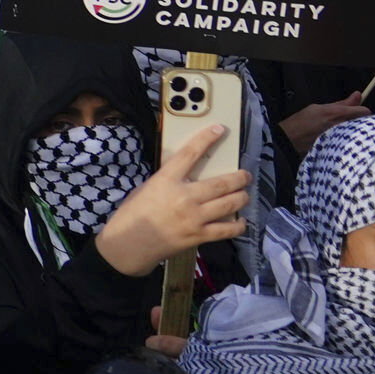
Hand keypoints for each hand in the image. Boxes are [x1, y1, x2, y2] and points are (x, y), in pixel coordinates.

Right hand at [92, 125, 252, 276]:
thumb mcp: (147, 188)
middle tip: (245, 175)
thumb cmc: (133, 213)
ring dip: (241, 197)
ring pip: (229, 204)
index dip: (207, 139)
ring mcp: (194, 218)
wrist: (129, 243)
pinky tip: (241, 222)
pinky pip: (227, 230)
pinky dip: (238, 225)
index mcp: (166, 181)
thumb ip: (168, 181)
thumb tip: (188, 176)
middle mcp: (184, 197)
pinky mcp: (199, 236)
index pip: (190, 154)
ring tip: (245, 194)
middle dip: (238, 178)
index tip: (219, 130)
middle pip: (221, 183)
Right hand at [281, 99, 370, 157]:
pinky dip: (345, 139)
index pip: (364, 112)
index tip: (357, 110)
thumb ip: (342, 103)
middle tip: (344, 121)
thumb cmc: (302, 122)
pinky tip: (334, 139)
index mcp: (337, 114)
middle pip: (362, 123)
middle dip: (357, 121)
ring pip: (356, 132)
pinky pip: (348, 141)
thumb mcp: (320, 108)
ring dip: (351, 130)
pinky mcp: (338, 148)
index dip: (361, 110)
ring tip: (337, 131)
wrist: (290, 140)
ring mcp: (341, 139)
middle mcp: (341, 127)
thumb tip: (358, 94)